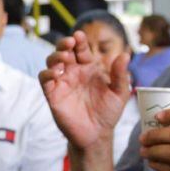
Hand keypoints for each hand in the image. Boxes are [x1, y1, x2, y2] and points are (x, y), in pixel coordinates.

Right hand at [39, 31, 130, 151]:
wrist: (97, 135)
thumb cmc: (108, 113)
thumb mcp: (119, 93)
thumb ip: (121, 75)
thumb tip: (125, 55)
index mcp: (88, 68)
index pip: (81, 49)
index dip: (79, 40)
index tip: (79, 36)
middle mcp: (73, 72)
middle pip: (63, 51)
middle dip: (64, 44)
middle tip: (69, 42)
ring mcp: (62, 82)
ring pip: (51, 62)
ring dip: (55, 56)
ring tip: (64, 58)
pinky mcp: (53, 95)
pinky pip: (44, 80)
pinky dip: (47, 73)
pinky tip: (55, 74)